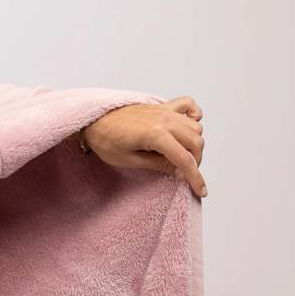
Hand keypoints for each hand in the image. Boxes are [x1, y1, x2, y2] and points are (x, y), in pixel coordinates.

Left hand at [80, 97, 205, 197]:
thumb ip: (157, 164)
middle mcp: (164, 119)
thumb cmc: (105, 140)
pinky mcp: (162, 106)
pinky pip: (188, 104)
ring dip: (193, 143)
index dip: (195, 177)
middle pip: (196, 142)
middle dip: (195, 161)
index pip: (184, 158)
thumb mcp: (129, 161)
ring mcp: (164, 110)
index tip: (201, 190)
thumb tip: (178, 171)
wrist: (93, 121)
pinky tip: (187, 127)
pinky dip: (194, 115)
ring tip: (180, 154)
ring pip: (195, 126)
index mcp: (155, 134)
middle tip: (184, 172)